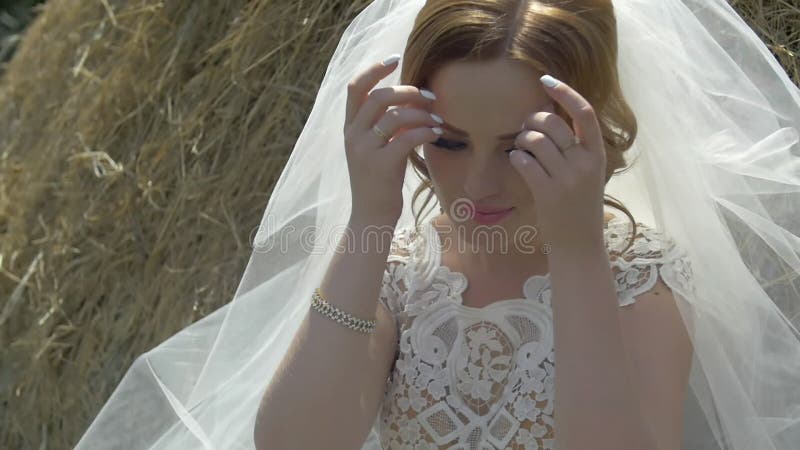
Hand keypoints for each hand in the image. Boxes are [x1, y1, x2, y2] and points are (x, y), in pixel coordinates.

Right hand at [344, 56, 442, 224]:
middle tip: (429, 96)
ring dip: (420, 112)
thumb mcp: (377, 149)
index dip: (374, 70)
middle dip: (407, 91)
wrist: (371, 216)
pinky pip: (405, 138)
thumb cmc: (379, 182)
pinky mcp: (380, 166)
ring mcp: (364, 151)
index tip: (395, 58)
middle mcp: (353, 136)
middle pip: (378, 97)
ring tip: (436, 118)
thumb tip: (411, 99)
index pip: (355, 88)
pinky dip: (423, 131)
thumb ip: (386, 125)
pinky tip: (436, 132)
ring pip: (393, 116)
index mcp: (350, 128)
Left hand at [509, 75, 606, 249]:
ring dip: (521, 140)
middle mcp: (584, 163)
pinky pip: (524, 162)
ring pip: (535, 141)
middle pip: (553, 123)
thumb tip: (550, 114)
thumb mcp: (588, 173)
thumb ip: (576, 147)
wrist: (579, 243)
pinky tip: (517, 162)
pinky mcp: (548, 192)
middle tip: (526, 131)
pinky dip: (516, 158)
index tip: (546, 80)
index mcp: (597, 154)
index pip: (585, 113)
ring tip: (521, 149)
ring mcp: (567, 178)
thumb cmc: (579, 205)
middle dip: (532, 121)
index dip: (565, 92)